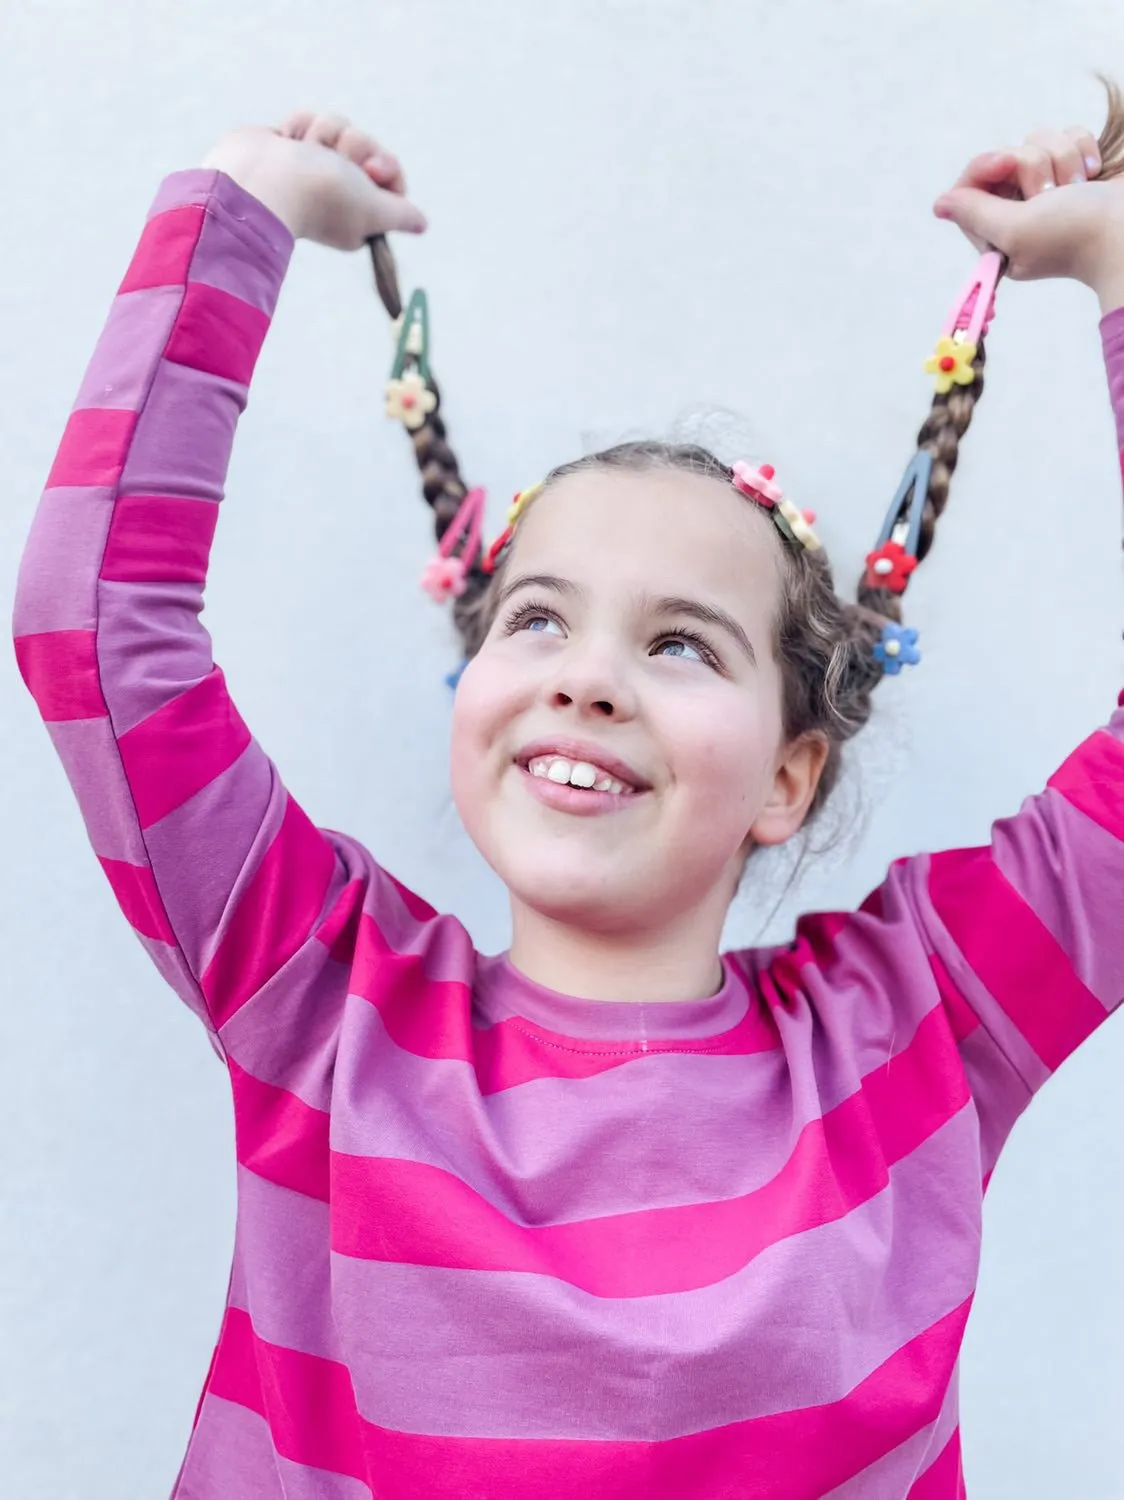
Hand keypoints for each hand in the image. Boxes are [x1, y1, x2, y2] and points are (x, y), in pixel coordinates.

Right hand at [202, 111, 426, 248]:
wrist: (262, 177)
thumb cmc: (322, 194)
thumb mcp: (376, 210)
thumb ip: (401, 215)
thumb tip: (421, 224)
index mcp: (359, 212)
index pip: (388, 175)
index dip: (385, 166)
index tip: (374, 169)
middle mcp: (337, 189)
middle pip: (365, 145)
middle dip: (352, 145)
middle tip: (337, 160)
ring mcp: (310, 167)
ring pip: (337, 127)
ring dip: (323, 134)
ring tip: (305, 152)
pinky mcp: (287, 147)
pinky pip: (308, 120)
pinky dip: (299, 126)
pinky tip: (287, 142)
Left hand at [933, 125, 1123, 306]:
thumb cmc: (1075, 233)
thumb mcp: (1014, 230)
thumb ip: (975, 214)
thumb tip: (941, 204)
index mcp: (1000, 233)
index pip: (971, 185)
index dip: (985, 166)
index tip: (1005, 161)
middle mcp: (1023, 209)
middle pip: (1006, 157)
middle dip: (1033, 166)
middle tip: (1051, 193)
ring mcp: (1053, 187)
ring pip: (1039, 141)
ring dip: (1062, 159)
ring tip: (1079, 188)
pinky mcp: (1080, 167)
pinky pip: (1069, 134)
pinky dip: (1083, 148)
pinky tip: (1094, 174)